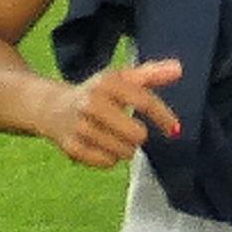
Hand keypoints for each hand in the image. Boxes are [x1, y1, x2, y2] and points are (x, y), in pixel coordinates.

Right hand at [42, 58, 182, 167]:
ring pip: (123, 151)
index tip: (175, 129)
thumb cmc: (97, 93)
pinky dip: (109, 158)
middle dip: (139, 135)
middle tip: (129, 129)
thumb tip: (179, 68)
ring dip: (125, 148)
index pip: (144, 101)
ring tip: (113, 136)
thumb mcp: (122, 79)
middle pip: (137, 134)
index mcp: (107, 83)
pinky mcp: (72, 147)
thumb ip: (152, 74)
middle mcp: (91, 103)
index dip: (163, 117)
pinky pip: (107, 162)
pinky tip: (101, 145)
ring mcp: (80, 126)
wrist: (51, 107)